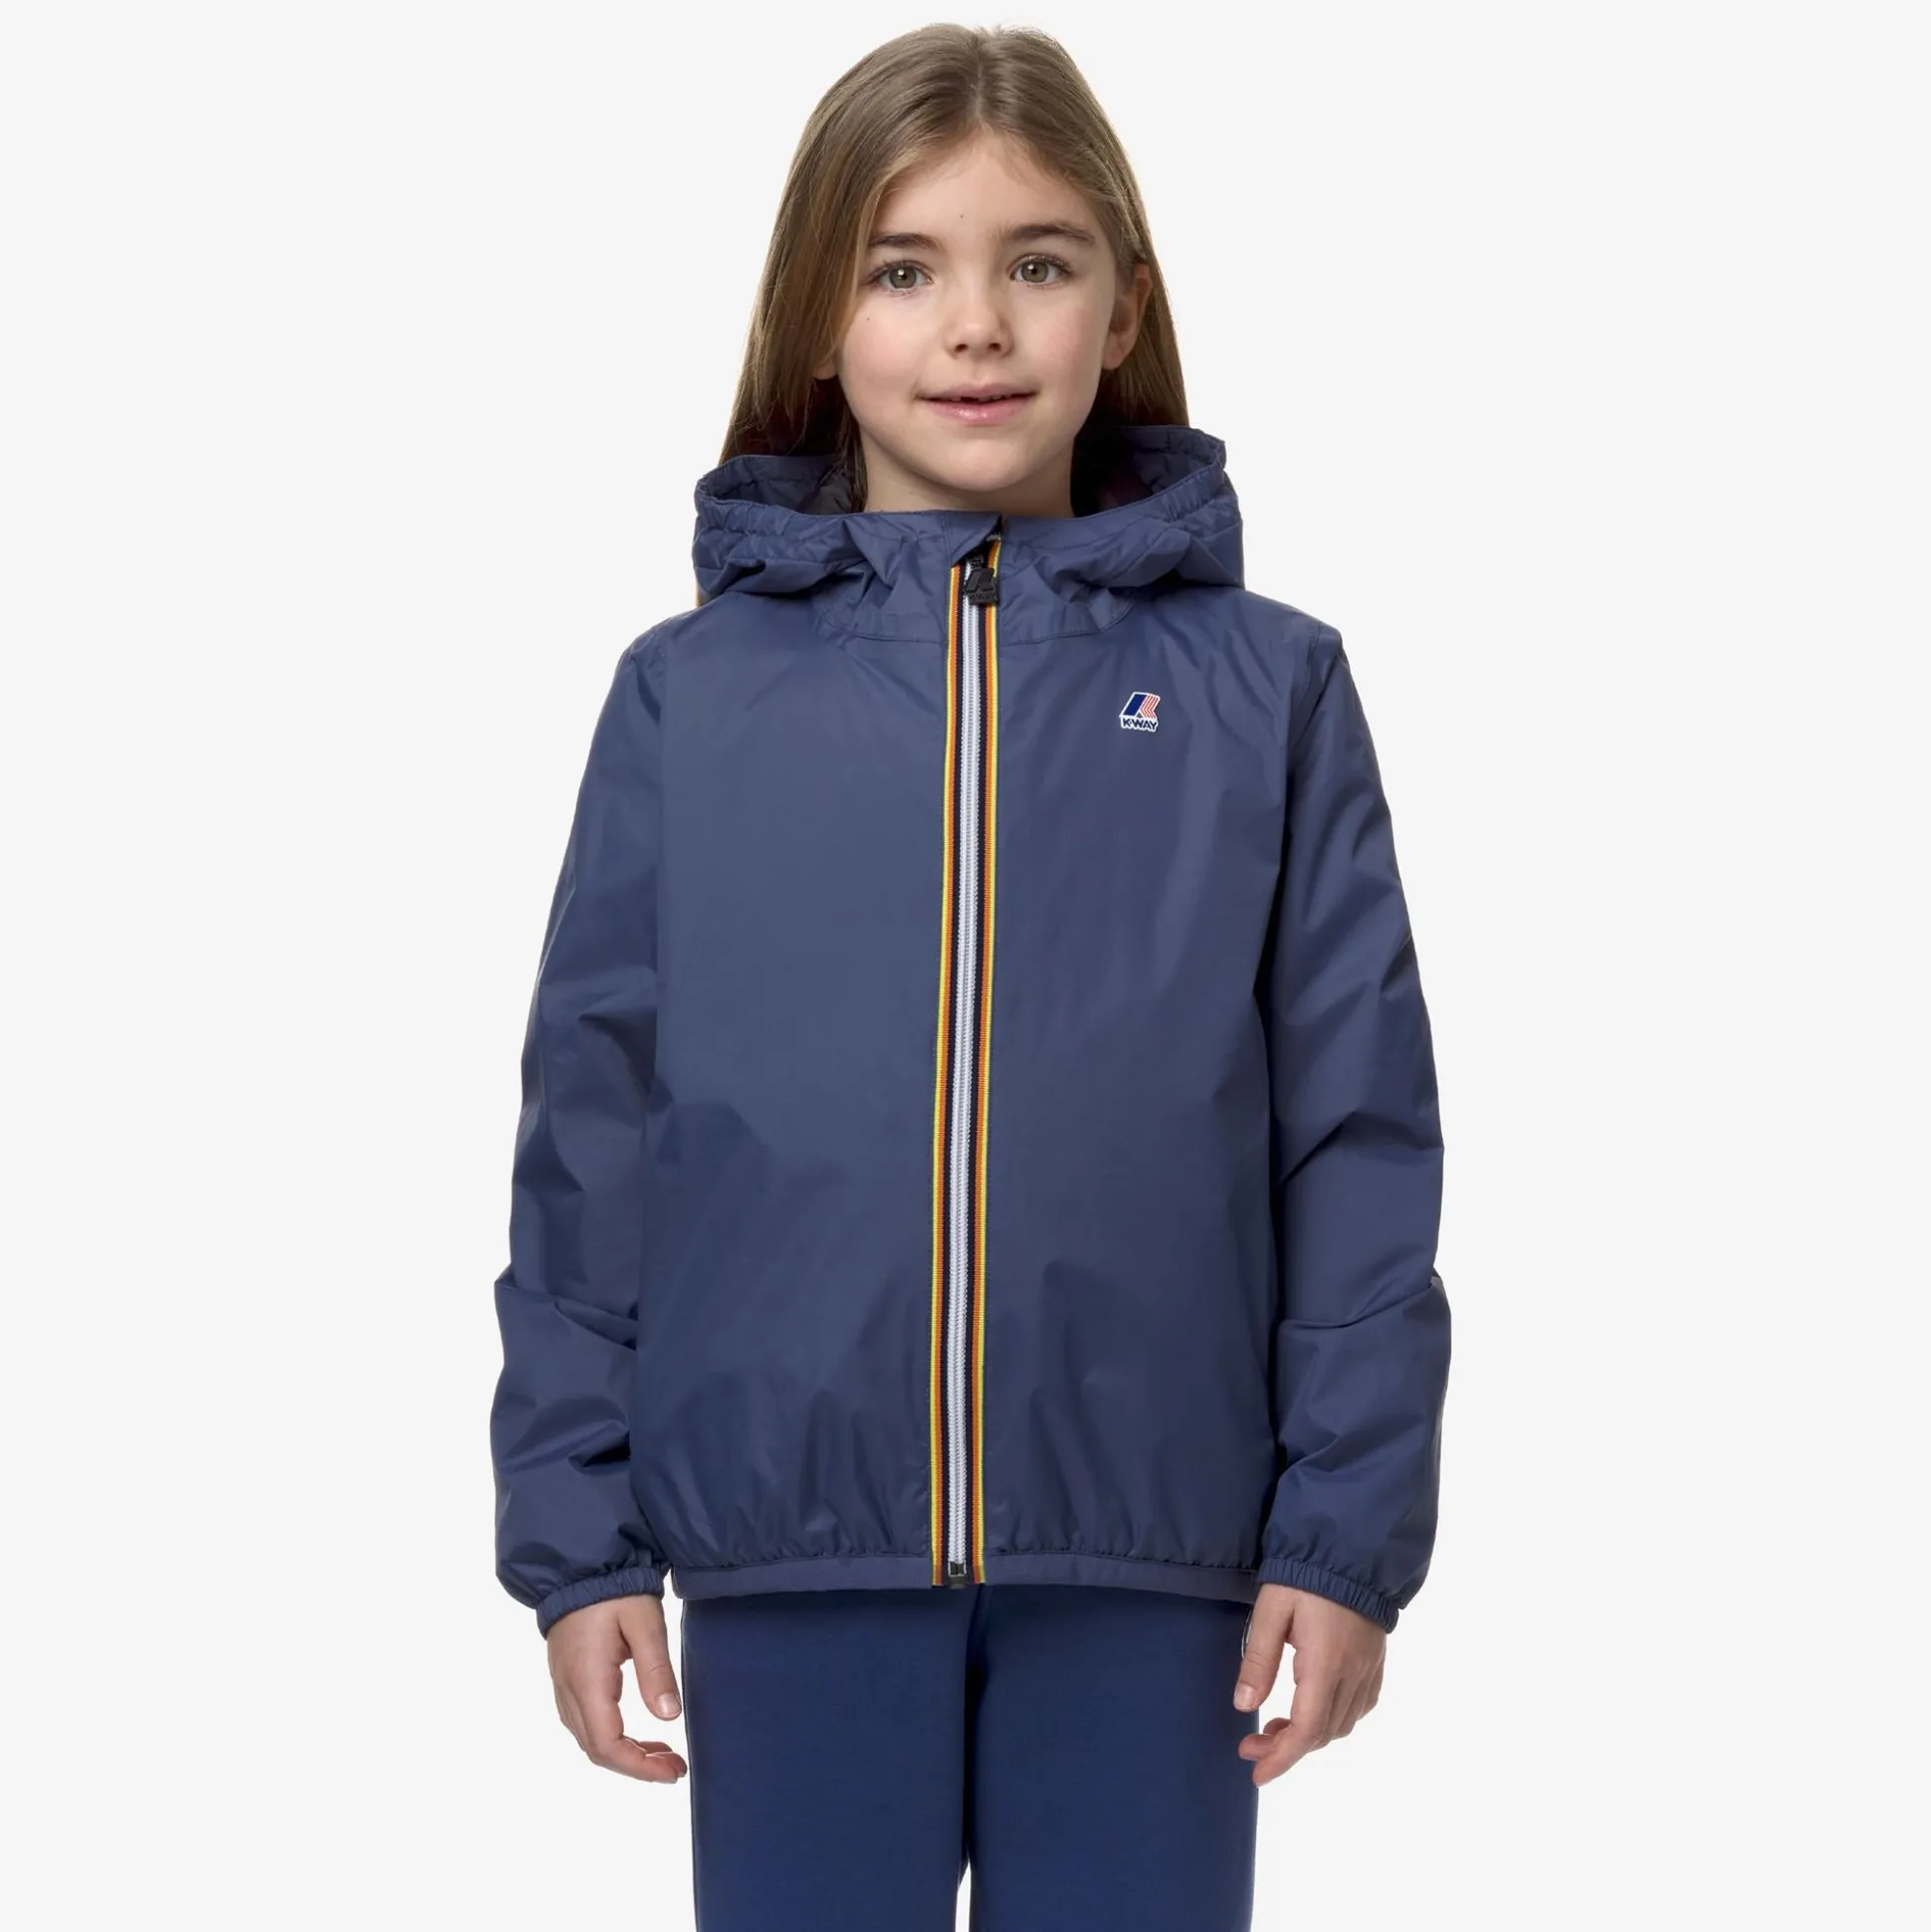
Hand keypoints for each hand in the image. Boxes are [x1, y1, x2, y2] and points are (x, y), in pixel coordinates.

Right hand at [546, 1593, 687, 1782]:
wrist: (580, 1565)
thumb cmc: (614, 1590)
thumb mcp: (645, 1623)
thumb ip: (655, 1670)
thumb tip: (670, 1717)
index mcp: (587, 1681)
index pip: (608, 1746)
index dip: (640, 1767)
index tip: (673, 1771)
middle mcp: (569, 1691)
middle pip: (597, 1750)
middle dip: (637, 1766)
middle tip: (676, 1767)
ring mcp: (563, 1686)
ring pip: (589, 1739)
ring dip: (625, 1753)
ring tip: (664, 1754)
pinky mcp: (566, 1679)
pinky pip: (585, 1723)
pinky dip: (612, 1737)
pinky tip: (638, 1733)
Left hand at [1232, 1583, 1384, 1785]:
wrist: (1353, 1547)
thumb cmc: (1305, 1575)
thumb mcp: (1272, 1610)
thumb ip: (1259, 1659)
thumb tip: (1243, 1706)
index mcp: (1325, 1665)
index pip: (1306, 1730)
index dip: (1281, 1758)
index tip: (1256, 1773)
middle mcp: (1353, 1674)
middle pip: (1323, 1733)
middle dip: (1286, 1748)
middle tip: (1252, 1744)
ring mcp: (1369, 1668)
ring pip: (1343, 1724)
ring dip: (1309, 1735)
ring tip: (1275, 1727)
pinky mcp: (1376, 1660)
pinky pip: (1360, 1706)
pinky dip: (1334, 1719)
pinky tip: (1312, 1708)